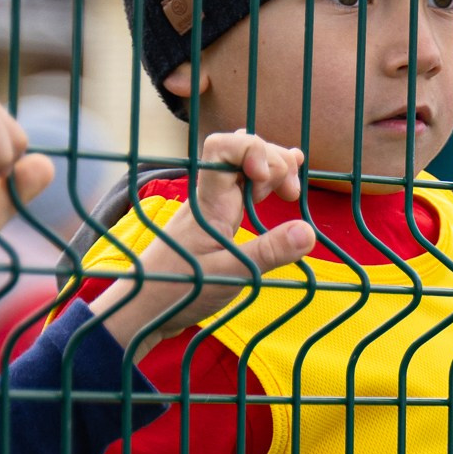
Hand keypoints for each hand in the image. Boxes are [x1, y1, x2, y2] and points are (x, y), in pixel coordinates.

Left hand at [85, 131, 315, 345]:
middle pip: (242, 151)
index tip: (268, 180)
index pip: (223, 147)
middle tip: (291, 196)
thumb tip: (308, 231)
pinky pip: (243, 188)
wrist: (144, 307)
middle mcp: (211, 196)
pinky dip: (265, 183)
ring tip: (292, 192)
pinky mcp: (218, 220)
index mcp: (209, 201)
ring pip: (245, 168)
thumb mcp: (229, 275)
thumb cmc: (178, 290)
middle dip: (273, 162)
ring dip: (272, 171)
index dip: (252, 149)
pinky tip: (282, 184)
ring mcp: (214, 206)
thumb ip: (267, 252)